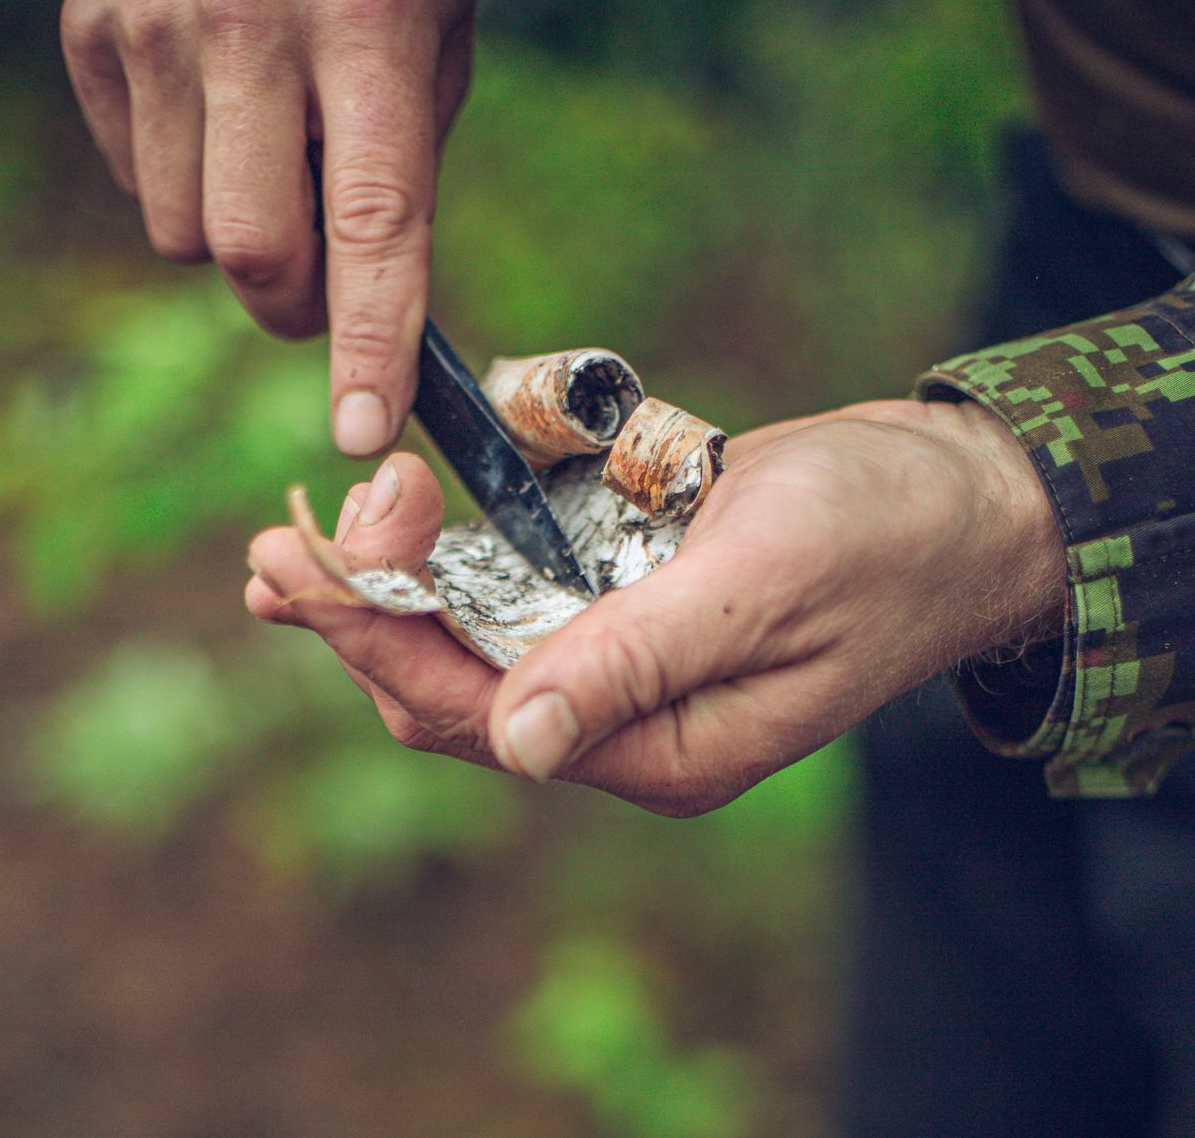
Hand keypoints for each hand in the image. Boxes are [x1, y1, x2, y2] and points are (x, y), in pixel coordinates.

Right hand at [60, 0, 478, 455]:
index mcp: (369, 20)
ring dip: (238, 237)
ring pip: (185, 236)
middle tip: (321, 283)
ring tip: (267, 152)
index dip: (369, 341)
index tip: (362, 428)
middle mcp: (250, 19)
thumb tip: (355, 291)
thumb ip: (402, 160)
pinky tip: (214, 111)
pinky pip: (140, 183)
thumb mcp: (434, 28)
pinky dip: (185, 182)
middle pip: (254, 253)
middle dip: (296, 305)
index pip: (374, 222)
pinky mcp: (89, 32)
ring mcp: (154, 25)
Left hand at [245, 399, 1066, 815]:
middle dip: (361, 612)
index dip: (372, 637)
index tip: (298, 565)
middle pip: (452, 687)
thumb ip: (635, 662)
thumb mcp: (759, 588)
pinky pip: (517, 596)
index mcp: (658, 745)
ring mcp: (626, 663)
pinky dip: (453, 559)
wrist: (961, 501)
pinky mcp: (633, 604)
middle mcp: (627, 720)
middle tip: (284, 538)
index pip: (472, 710)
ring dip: (390, 587)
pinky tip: (407, 521)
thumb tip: (512, 744)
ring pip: (471, 644)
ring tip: (310, 535)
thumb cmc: (882, 535)